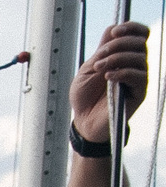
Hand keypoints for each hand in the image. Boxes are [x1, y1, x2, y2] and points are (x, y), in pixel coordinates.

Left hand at [73, 20, 149, 140]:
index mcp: (123, 55)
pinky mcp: (139, 92)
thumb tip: (113, 30)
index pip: (138, 34)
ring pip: (139, 57)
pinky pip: (138, 76)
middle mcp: (134, 64)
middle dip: (118, 44)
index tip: (115, 32)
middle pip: (139, 43)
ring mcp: (137, 78)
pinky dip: (122, 72)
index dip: (131, 28)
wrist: (84, 121)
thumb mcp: (88, 70)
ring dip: (117, 58)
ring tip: (99, 68)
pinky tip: (108, 77)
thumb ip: (101, 52)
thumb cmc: (85, 97)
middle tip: (101, 55)